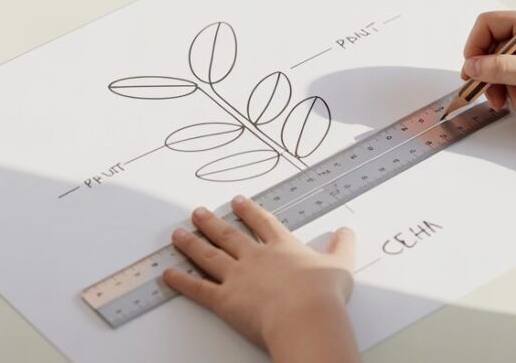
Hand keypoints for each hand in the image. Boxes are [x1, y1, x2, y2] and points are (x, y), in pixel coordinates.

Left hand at [163, 196, 358, 361]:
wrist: (306, 315)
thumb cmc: (323, 294)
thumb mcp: (341, 265)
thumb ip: (342, 247)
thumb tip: (347, 232)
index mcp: (282, 248)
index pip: (262, 223)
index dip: (248, 211)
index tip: (237, 201)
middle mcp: (255, 257)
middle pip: (228, 235)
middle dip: (211, 222)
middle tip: (198, 212)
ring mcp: (237, 276)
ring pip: (208, 255)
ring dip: (191, 244)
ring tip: (178, 234)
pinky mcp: (224, 299)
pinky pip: (198, 288)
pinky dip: (181, 281)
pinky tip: (167, 274)